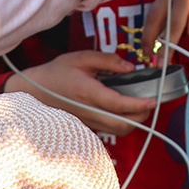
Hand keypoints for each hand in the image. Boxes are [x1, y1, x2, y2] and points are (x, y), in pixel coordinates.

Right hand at [3, 51, 158, 136]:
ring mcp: (88, 122)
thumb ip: (107, 60)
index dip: (138, 104)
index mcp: (88, 93)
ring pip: (118, 131)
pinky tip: (124, 109)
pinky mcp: (87, 126)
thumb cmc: (57, 72)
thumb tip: (130, 68)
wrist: (35, 91)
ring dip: (133, 121)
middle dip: (141, 116)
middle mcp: (89, 111)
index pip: (118, 104)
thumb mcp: (81, 57)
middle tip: (149, 103)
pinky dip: (123, 123)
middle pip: (123, 125)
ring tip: (139, 106)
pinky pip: (110, 130)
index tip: (153, 100)